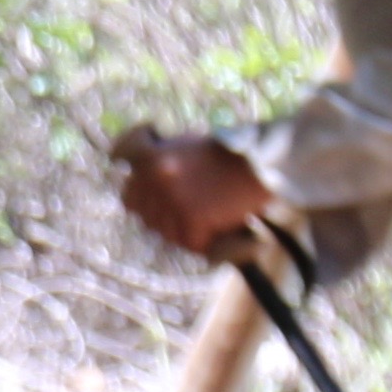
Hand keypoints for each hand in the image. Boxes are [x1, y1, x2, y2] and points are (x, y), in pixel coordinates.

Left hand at [110, 124, 277, 260]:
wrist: (263, 161)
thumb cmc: (227, 155)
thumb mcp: (184, 148)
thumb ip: (159, 166)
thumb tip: (141, 188)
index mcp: (149, 159)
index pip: (129, 196)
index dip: (144, 206)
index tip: (160, 209)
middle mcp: (154, 178)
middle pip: (147, 219)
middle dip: (167, 222)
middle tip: (193, 216)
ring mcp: (172, 198)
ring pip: (169, 235)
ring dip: (187, 233)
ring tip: (211, 220)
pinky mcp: (192, 217)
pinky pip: (192, 243)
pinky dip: (207, 242)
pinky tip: (222, 228)